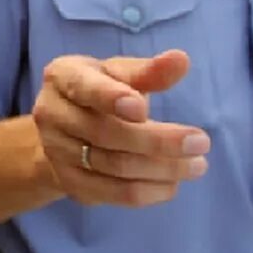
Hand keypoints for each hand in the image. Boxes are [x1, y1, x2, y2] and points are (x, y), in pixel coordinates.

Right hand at [31, 50, 209, 206]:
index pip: (85, 88)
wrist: (63, 129)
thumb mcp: (117, 73)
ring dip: (161, 169)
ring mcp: (57, 152)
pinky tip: (174, 183)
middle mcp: (51, 114)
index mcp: (62, 76)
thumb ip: (148, 71)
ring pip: (114, 166)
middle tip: (201, 142)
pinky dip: (149, 192)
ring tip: (197, 164)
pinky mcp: (70, 183)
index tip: (144, 109)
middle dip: (158, 140)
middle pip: (106, 133)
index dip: (111, 98)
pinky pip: (113, 193)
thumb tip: (181, 60)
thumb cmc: (99, 89)